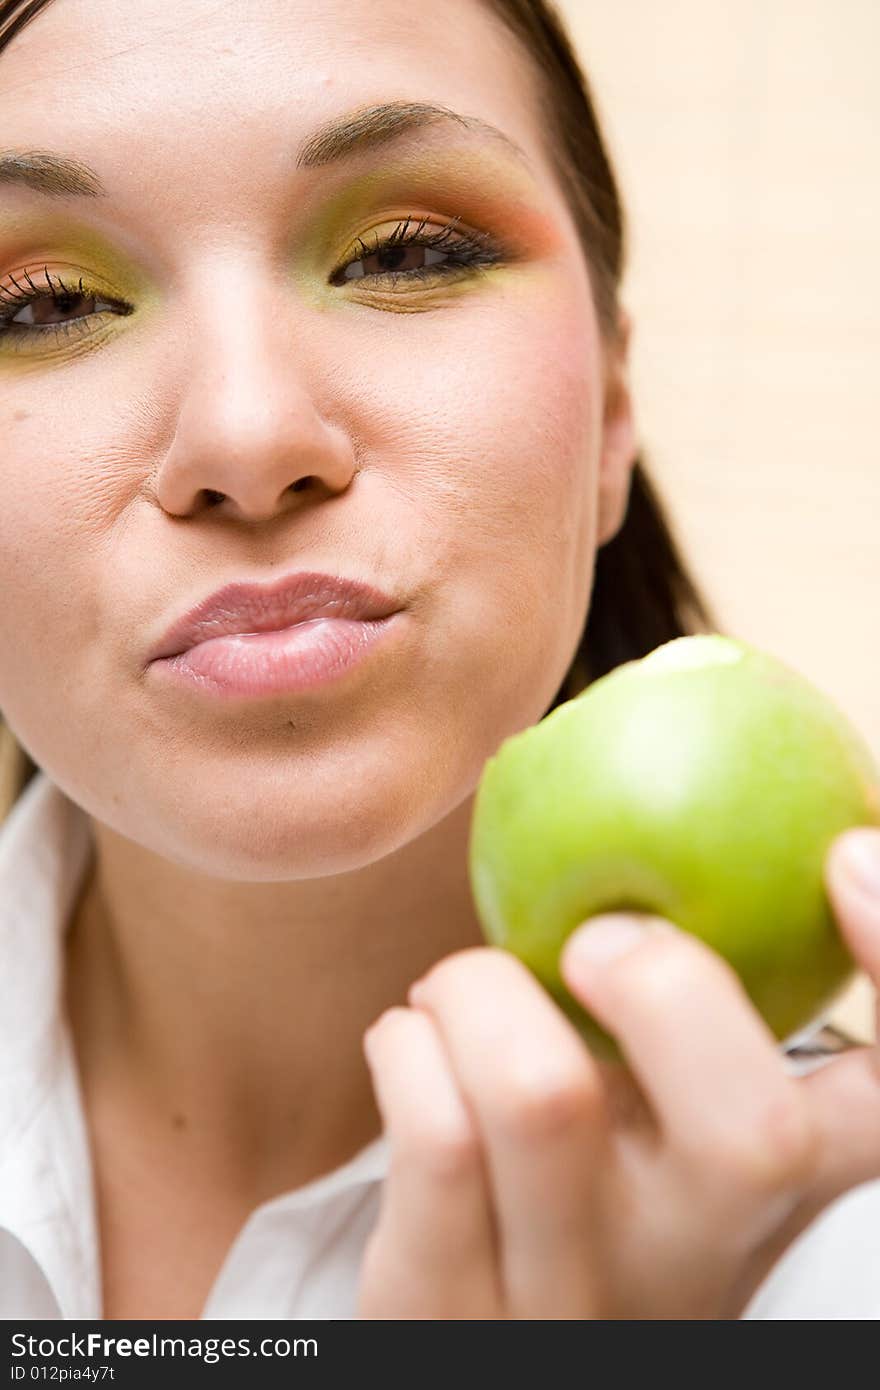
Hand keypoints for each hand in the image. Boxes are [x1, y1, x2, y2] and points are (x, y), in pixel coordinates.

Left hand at [356, 828, 879, 1318]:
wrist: (485, 1347)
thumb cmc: (587, 1188)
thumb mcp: (671, 1121)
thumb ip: (692, 1011)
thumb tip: (690, 792)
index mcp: (779, 1190)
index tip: (845, 856)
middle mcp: (699, 1255)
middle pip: (748, 1129)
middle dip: (664, 980)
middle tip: (596, 939)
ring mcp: (577, 1294)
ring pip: (547, 1099)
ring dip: (484, 988)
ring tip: (461, 989)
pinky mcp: (449, 1306)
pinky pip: (433, 1134)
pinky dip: (408, 1044)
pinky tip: (412, 1042)